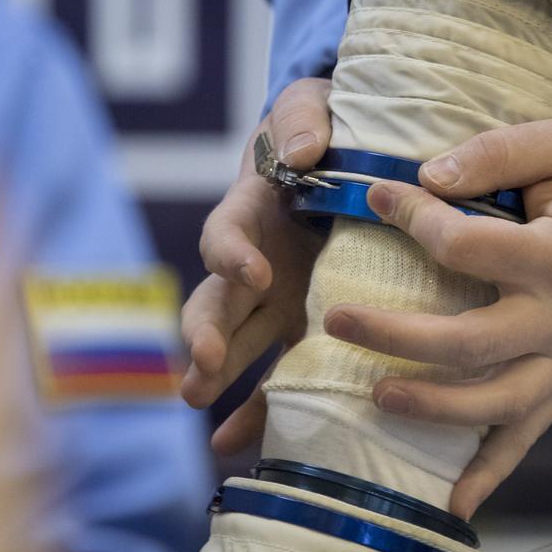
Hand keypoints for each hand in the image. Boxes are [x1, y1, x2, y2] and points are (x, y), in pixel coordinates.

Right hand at [180, 78, 330, 453]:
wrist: (347, 152)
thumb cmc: (323, 123)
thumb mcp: (314, 104)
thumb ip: (303, 118)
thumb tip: (303, 152)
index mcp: (253, 210)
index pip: (227, 232)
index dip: (233, 253)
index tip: (254, 271)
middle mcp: (254, 261)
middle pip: (216, 303)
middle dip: (206, 336)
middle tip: (204, 369)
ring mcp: (275, 299)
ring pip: (237, 345)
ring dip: (219, 380)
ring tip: (203, 412)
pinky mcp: (304, 324)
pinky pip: (279, 371)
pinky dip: (261, 408)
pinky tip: (247, 447)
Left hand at [322, 118, 551, 516]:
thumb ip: (497, 152)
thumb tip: (427, 177)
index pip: (466, 247)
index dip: (413, 219)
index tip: (377, 196)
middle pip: (470, 343)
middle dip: (397, 336)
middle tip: (337, 320)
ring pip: (495, 404)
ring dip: (433, 408)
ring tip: (375, 396)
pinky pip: (528, 436)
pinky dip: (490, 473)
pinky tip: (451, 503)